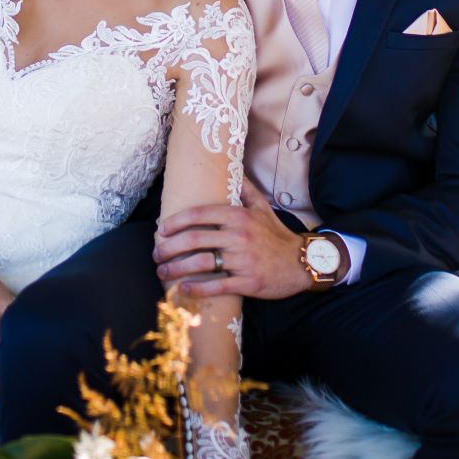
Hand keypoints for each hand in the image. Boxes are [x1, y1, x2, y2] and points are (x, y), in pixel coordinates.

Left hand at [154, 184, 311, 300]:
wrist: (302, 262)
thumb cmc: (276, 235)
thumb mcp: (262, 207)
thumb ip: (244, 189)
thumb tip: (233, 169)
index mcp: (239, 216)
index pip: (199, 214)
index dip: (176, 221)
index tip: (161, 229)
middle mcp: (239, 236)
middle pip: (194, 239)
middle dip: (169, 247)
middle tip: (156, 253)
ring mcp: (244, 260)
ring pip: (202, 263)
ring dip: (177, 268)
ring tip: (162, 271)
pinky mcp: (248, 282)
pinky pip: (217, 285)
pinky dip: (197, 288)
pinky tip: (183, 289)